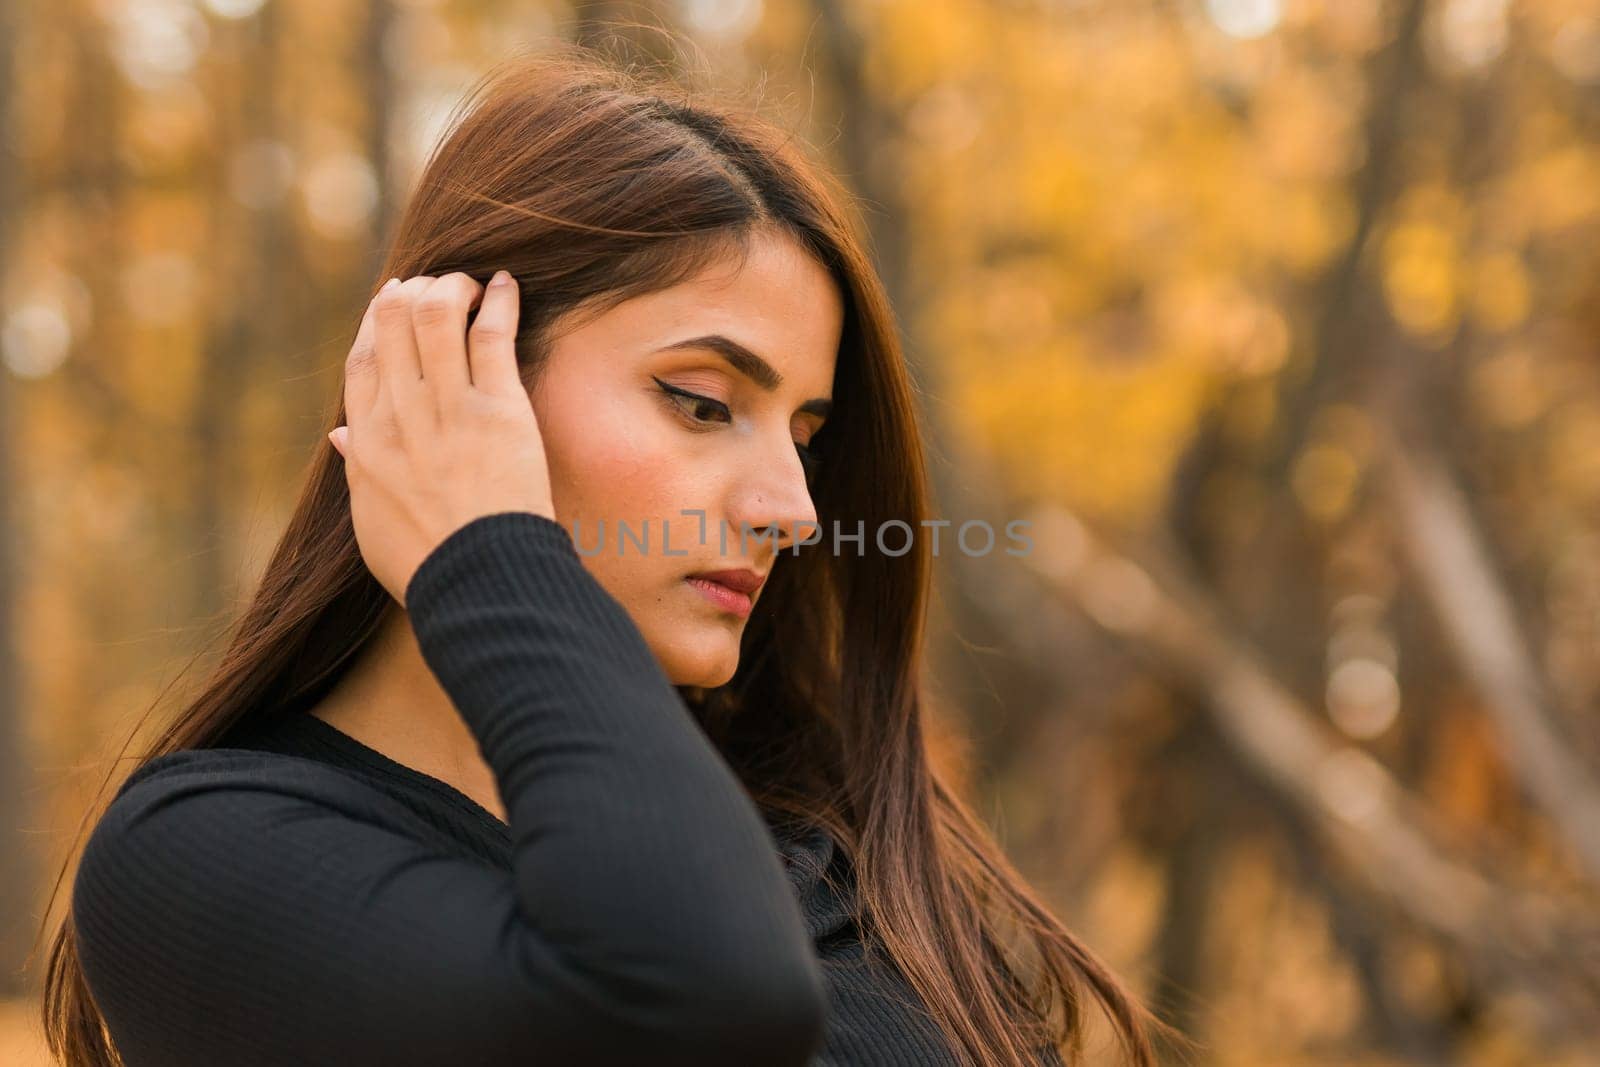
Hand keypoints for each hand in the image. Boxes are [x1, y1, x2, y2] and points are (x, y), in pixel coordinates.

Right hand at [328, 270, 555, 607]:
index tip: (391, 300)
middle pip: (394, 326)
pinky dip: (498, 302)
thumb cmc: (429, 564)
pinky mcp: (499, 410)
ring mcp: (449, 409)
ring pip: (438, 318)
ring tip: (470, 283)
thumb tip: (341, 437)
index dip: (376, 322)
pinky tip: (505, 284)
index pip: (362, 361)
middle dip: (412, 293)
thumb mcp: (372, 521)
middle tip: (434, 285)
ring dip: (452, 289)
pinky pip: (492, 337)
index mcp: (368, 443)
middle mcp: (402, 416)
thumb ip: (359, 470)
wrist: (479, 582)